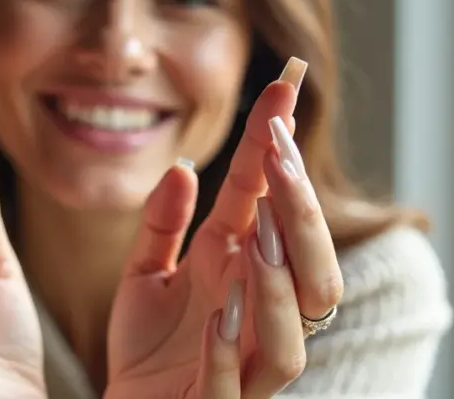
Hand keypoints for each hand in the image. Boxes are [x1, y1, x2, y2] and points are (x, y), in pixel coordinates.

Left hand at [105, 72, 343, 397]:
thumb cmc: (149, 348)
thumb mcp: (144, 274)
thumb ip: (161, 225)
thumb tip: (180, 168)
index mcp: (238, 270)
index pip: (268, 202)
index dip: (276, 147)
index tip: (284, 84)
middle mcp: (256, 313)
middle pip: (309, 268)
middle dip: (300, 211)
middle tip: (279, 154)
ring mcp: (244, 361)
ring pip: (289, 330)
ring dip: (278, 283)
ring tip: (260, 235)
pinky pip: (235, 384)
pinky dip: (227, 352)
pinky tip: (218, 316)